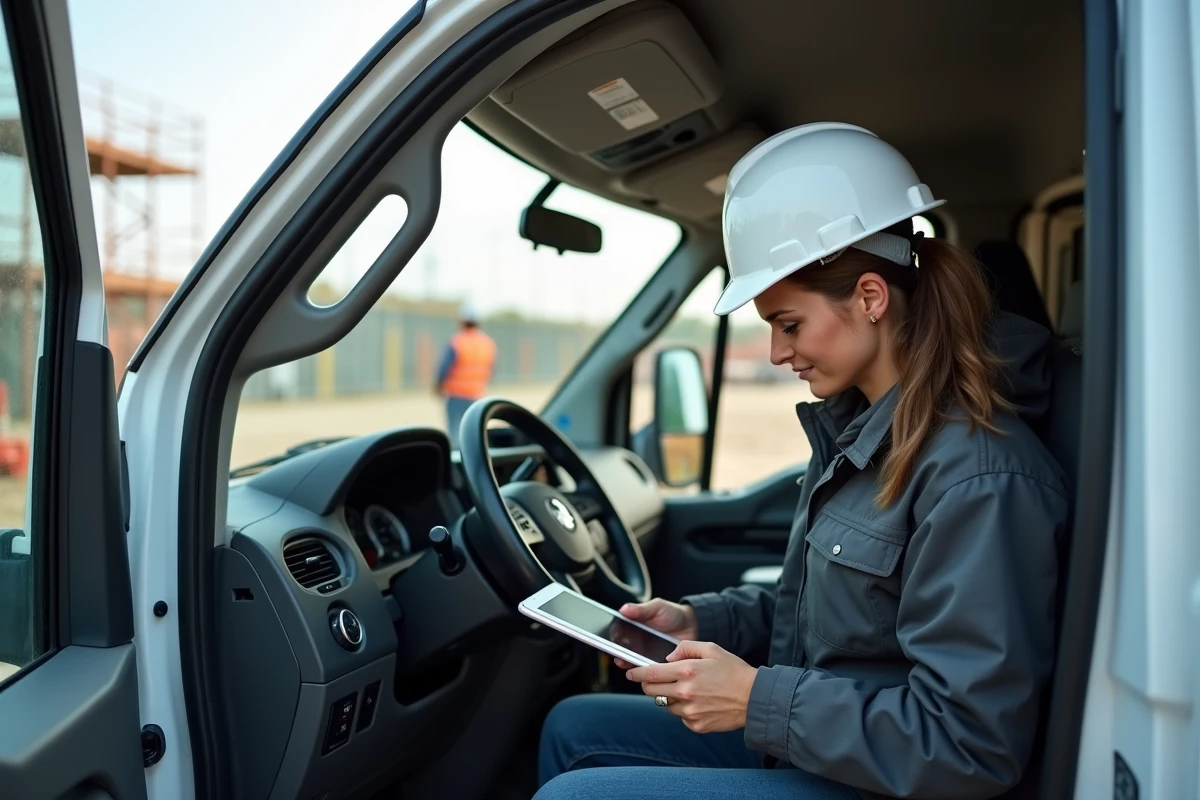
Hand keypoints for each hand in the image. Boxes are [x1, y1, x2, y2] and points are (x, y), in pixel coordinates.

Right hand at [612, 599, 696, 669]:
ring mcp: (648, 655)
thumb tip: (624, 609)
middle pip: (624, 652)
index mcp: (634, 628)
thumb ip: (640, 609)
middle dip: (620, 655)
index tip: (611, 642)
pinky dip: (647, 672)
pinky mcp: (659, 664)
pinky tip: (646, 670)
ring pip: (635, 663)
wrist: (694, 625)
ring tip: (631, 664)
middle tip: (619, 657)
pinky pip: (651, 670)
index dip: (613, 639)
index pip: (618, 636)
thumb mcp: (656, 607)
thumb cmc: (673, 614)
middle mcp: (638, 643)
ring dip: (631, 665)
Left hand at [626, 641, 756, 733]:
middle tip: (656, 681)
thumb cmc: (734, 671)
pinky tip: (699, 702)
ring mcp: (690, 711)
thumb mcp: (711, 649)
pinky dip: (684, 710)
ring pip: (666, 705)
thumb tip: (668, 658)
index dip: (636, 673)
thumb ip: (686, 648)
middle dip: (648, 685)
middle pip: (652, 692)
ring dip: (669, 697)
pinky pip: (680, 717)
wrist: (754, 698)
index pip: (651, 674)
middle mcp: (685, 693)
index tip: (631, 672)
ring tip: (689, 690)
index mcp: (687, 671)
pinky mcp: (696, 725)